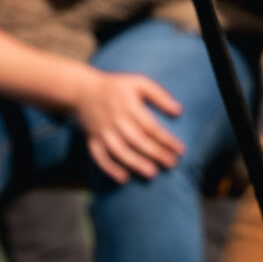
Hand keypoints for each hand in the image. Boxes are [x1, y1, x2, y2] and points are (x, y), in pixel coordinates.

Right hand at [73, 68, 186, 182]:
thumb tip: (179, 111)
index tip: (180, 150)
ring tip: (152, 173)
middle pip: (137, 139)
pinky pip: (99, 156)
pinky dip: (109, 168)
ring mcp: (101, 131)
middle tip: (172, 164)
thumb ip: (159, 96)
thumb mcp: (139, 82)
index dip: (166, 139)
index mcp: (128, 106)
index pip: (150, 126)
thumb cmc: (117, 87)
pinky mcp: (92, 140)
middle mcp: (114, 119)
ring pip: (119, 150)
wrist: (82, 90)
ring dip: (135, 162)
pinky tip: (123, 178)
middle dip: (155, 153)